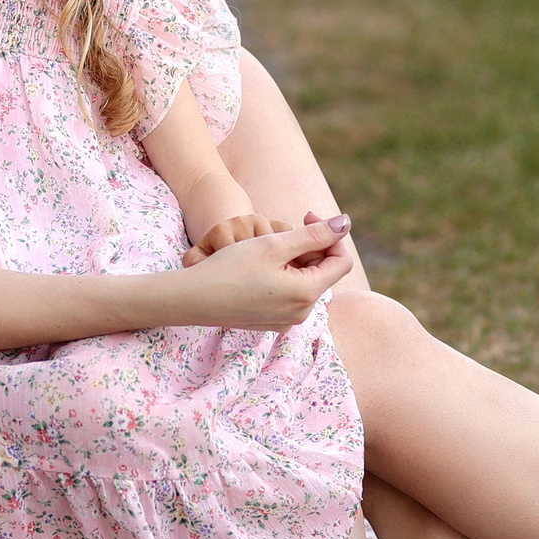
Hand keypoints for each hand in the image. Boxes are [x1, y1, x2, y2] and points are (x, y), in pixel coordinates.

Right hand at [171, 217, 354, 329]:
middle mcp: (302, 313)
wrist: (193, 298)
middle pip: (323, 271)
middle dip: (310, 248)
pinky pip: (289, 294)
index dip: (331, 234)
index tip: (306, 216)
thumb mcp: (274, 244)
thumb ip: (314, 234)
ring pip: (305, 282)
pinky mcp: (272, 322)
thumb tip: (345, 222)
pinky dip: (283, 276)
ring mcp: (287, 320)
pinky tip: (257, 269)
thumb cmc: (231, 267)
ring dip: (295, 261)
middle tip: (280, 234)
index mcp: (306, 294)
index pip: (341, 260)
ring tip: (265, 251)